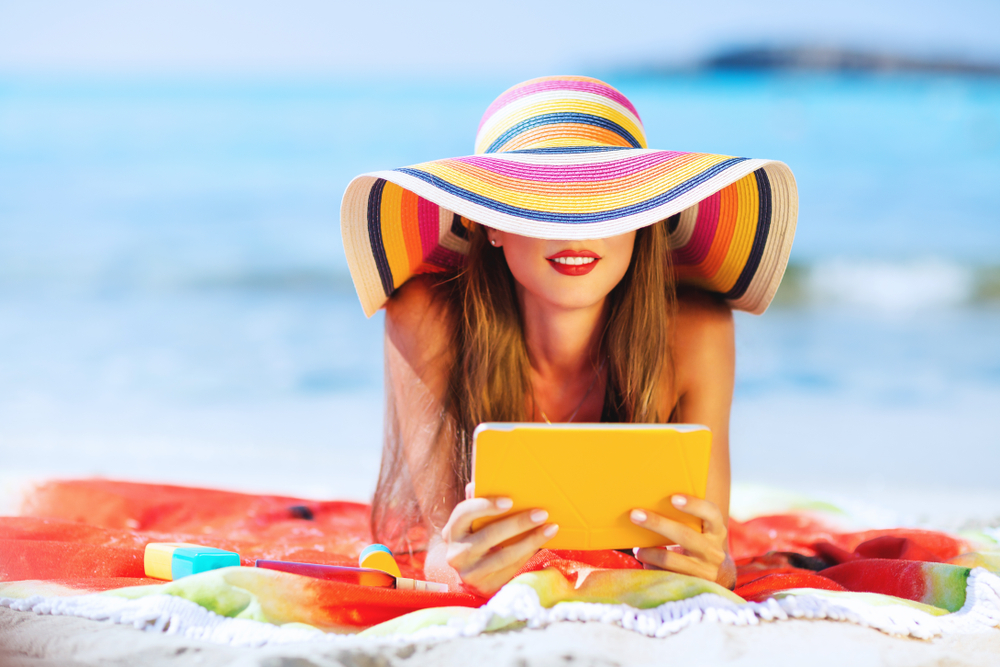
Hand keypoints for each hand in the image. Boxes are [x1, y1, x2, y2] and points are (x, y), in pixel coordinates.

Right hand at [440, 483, 558, 595]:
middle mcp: (456, 553)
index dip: (485, 505)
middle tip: (541, 513)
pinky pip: (511, 569)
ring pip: (504, 555)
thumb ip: (476, 503)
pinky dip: (528, 555)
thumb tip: (477, 484)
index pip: (464, 513)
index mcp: (451, 531)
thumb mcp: (471, 523)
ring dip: (531, 541)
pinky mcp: (485, 587)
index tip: (510, 501)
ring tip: (550, 528)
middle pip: (489, 535)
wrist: (471, 574)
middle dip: (518, 523)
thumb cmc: (476, 538)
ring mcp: (470, 573)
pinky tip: (541, 544)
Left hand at [630, 494, 735, 588]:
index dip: (693, 505)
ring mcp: (705, 570)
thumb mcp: (699, 530)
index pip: (710, 513)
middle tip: (635, 515)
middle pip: (685, 535)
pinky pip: (667, 575)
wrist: (713, 574)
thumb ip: (685, 519)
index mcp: (717, 530)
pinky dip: (652, 568)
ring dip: (650, 552)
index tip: (673, 498)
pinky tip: (644, 563)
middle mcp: (714, 550)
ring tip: (637, 549)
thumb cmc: (697, 542)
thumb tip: (648, 504)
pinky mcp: (693, 584)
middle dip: (658, 524)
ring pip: (672, 559)